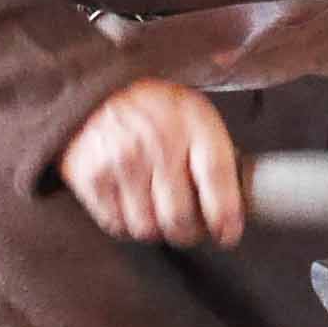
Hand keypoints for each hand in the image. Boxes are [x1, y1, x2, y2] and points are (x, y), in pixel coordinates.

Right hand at [59, 77, 244, 245]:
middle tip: (192, 229)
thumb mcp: (199, 117)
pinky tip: (135, 207)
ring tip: (161, 214)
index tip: (228, 235)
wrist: (100, 91)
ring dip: (158, 231)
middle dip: (191, 233)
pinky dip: (128, 225)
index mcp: (194, 125)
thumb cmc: (160, 112)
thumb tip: (236, 208)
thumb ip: (217, 157)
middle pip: (179, 217)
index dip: (226, 217)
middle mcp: (157, 143)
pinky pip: (117, 225)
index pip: (216, 180)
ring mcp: (121, 161)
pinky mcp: (91, 176)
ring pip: (147, 228)